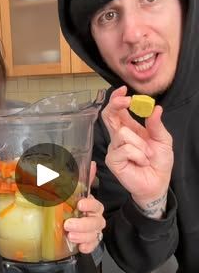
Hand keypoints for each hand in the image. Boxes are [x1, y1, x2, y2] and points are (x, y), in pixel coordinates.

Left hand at [64, 162, 105, 253]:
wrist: (64, 222)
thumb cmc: (70, 206)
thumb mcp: (72, 191)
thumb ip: (81, 179)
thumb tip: (91, 163)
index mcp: (92, 206)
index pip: (96, 205)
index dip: (90, 205)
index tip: (80, 205)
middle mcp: (94, 218)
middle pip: (96, 222)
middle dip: (83, 224)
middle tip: (68, 224)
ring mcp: (92, 231)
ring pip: (94, 234)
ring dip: (83, 236)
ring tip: (70, 235)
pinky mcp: (88, 242)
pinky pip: (92, 246)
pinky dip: (87, 247)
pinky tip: (80, 247)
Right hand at [102, 86, 172, 210]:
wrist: (158, 183)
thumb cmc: (159, 162)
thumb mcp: (163, 140)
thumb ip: (156, 125)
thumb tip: (155, 107)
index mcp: (130, 128)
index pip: (117, 110)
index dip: (117, 99)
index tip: (123, 90)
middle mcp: (119, 137)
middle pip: (108, 115)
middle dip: (116, 105)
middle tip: (127, 101)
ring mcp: (114, 148)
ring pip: (123, 133)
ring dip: (140, 143)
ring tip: (147, 155)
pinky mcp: (113, 160)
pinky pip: (125, 149)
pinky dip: (138, 155)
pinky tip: (141, 162)